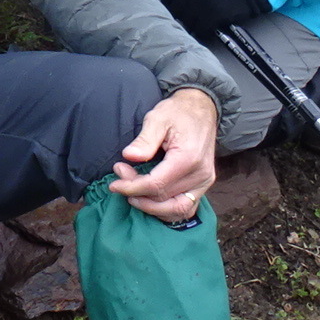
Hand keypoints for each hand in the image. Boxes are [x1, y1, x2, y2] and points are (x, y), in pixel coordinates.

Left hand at [107, 87, 217, 222]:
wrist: (201, 109)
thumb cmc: (177, 112)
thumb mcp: (157, 118)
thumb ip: (145, 139)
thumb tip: (129, 156)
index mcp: (188, 158)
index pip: (156, 185)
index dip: (132, 187)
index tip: (115, 183)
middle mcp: (200, 175)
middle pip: (163, 197)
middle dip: (137, 193)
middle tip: (121, 178)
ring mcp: (204, 182)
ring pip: (177, 209)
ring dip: (152, 207)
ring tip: (133, 195)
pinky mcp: (204, 184)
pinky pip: (187, 208)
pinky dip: (168, 210)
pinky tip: (151, 202)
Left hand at [159, 0, 272, 43]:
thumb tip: (168, 2)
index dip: (168, 2)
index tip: (173, 8)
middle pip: (174, 9)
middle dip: (181, 15)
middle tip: (189, 18)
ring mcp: (201, 3)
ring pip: (186, 22)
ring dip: (192, 25)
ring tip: (200, 23)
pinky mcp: (213, 16)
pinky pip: (201, 30)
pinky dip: (203, 33)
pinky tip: (208, 29)